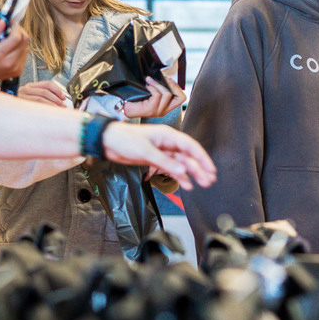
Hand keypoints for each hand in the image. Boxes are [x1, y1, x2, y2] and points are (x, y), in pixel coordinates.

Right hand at [0, 19, 28, 82]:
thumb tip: (4, 22)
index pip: (17, 38)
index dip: (17, 27)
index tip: (12, 22)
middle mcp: (10, 63)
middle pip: (24, 42)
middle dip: (20, 32)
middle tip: (11, 27)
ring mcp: (15, 69)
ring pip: (26, 48)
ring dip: (20, 40)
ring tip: (8, 39)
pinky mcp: (18, 71)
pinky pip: (24, 55)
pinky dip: (20, 49)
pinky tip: (10, 48)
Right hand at [18, 80, 67, 106]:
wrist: (12, 113)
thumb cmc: (26, 105)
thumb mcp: (35, 97)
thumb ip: (46, 96)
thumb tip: (60, 100)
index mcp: (31, 86)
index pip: (47, 84)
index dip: (57, 90)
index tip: (63, 97)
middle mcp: (25, 89)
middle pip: (44, 91)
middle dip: (56, 98)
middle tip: (63, 105)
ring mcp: (22, 96)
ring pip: (40, 98)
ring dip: (52, 104)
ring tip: (58, 109)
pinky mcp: (22, 104)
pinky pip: (35, 105)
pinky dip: (45, 108)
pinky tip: (50, 111)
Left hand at [101, 122, 216, 190]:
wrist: (108, 142)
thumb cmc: (124, 139)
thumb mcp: (146, 151)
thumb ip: (165, 162)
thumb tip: (182, 169)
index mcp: (168, 136)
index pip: (191, 146)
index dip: (202, 158)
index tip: (211, 169)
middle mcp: (168, 143)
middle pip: (189, 156)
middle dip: (200, 168)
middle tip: (209, 180)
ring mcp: (163, 152)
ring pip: (182, 164)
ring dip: (192, 174)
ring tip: (202, 183)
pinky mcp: (156, 160)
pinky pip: (172, 168)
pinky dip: (179, 176)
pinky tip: (186, 184)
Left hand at [121, 75, 186, 118]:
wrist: (124, 107)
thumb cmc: (136, 98)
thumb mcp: (151, 93)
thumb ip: (159, 88)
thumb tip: (164, 75)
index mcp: (166, 107)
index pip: (182, 98)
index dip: (178, 88)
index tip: (169, 80)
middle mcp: (164, 111)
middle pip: (180, 97)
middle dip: (172, 85)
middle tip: (164, 78)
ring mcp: (159, 112)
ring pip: (167, 94)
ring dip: (158, 84)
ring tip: (149, 80)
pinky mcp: (151, 110)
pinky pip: (157, 95)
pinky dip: (152, 88)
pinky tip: (146, 87)